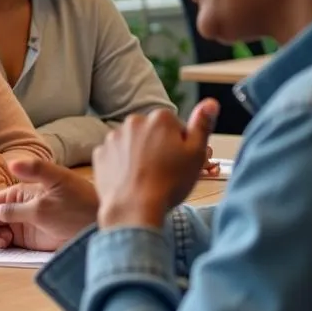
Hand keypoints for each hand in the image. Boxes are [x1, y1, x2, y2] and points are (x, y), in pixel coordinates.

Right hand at [0, 157, 98, 251]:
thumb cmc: (78, 205)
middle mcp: (15, 205)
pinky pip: (6, 239)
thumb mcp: (46, 205)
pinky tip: (7, 246)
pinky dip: (1, 244)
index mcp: (16, 192)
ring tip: (2, 245)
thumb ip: (16, 209)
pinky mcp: (29, 234)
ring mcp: (22, 220)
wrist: (100, 222)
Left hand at [94, 99, 219, 229]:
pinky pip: (115, 155)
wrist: (134, 208)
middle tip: (164, 171)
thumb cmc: (169, 183)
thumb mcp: (196, 154)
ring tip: (147, 177)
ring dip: (139, 154)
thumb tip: (211, 102)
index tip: (179, 162)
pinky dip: (121, 164)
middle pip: (152, 132)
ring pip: (133, 143)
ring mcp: (114, 137)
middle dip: (159, 147)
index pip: (175, 126)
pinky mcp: (100, 153)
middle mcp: (134, 121)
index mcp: (160, 118)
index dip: (181, 146)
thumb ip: (202, 125)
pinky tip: (130, 179)